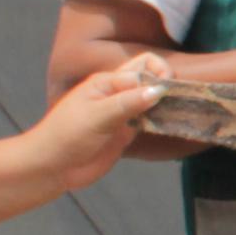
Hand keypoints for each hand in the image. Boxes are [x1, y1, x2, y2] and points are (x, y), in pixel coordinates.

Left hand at [15, 54, 165, 194]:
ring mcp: (123, 112)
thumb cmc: (66, 136)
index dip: (159, 76)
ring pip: (152, 99)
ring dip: (167, 102)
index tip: (166, 93)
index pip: (144, 67)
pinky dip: (162, 120)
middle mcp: (117, 93)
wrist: (52, 167)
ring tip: (183, 111)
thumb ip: (127, 103)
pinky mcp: (127, 132)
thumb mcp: (97, 116)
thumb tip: (159, 90)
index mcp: (107, 82)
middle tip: (180, 98)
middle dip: (167, 82)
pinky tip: (172, 125)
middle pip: (150, 77)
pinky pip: (150, 120)